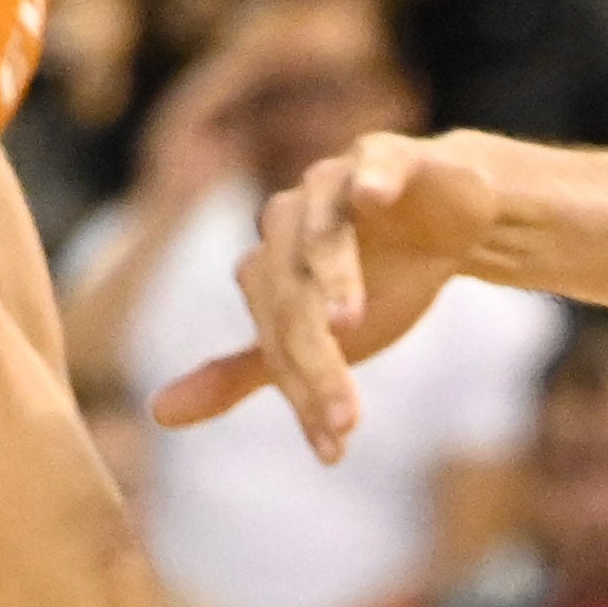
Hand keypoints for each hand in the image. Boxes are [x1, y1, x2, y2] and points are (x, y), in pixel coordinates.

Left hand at [148, 131, 497, 463]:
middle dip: (319, 360)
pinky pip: (374, 165)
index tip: (335, 450)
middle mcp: (290, 221)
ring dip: (334, 278)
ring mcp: (336, 184)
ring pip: (323, 236)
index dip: (302, 396)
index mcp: (267, 266)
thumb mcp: (314, 338)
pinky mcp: (389, 156)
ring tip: (348, 326)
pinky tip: (373, 198)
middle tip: (346, 419)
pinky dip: (371, 180)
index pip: (278, 339)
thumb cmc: (380, 278)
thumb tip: (157, 415)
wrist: (451, 218)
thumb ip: (243, 372)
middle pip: (293, 296)